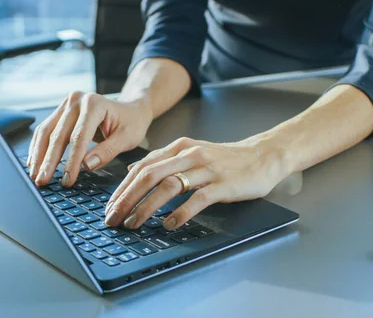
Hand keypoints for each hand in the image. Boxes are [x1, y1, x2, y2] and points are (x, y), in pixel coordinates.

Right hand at [27, 91, 152, 186]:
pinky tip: (35, 162)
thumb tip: (86, 166)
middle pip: (58, 135)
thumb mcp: (127, 138)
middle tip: (42, 181)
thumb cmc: (131, 122)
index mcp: (94, 104)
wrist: (131, 108)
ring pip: (46, 132)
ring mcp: (67, 104)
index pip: (78, 137)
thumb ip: (107, 151)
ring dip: (39, 155)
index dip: (70, 161)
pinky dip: (39, 147)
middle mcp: (77, 100)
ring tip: (35, 175)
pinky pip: (45, 129)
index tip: (67, 180)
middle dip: (49, 161)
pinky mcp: (61, 110)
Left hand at [104, 136, 289, 230]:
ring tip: (134, 224)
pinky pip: (197, 199)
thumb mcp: (192, 153)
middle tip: (112, 218)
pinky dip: (180, 213)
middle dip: (126, 199)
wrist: (263, 155)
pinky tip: (168, 224)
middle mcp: (189, 155)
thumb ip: (164, 161)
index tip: (109, 206)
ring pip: (168, 186)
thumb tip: (133, 171)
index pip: (141, 167)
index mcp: (179, 147)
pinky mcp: (223, 184)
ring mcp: (206, 169)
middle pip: (149, 176)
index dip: (122, 188)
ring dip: (146, 207)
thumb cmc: (226, 159)